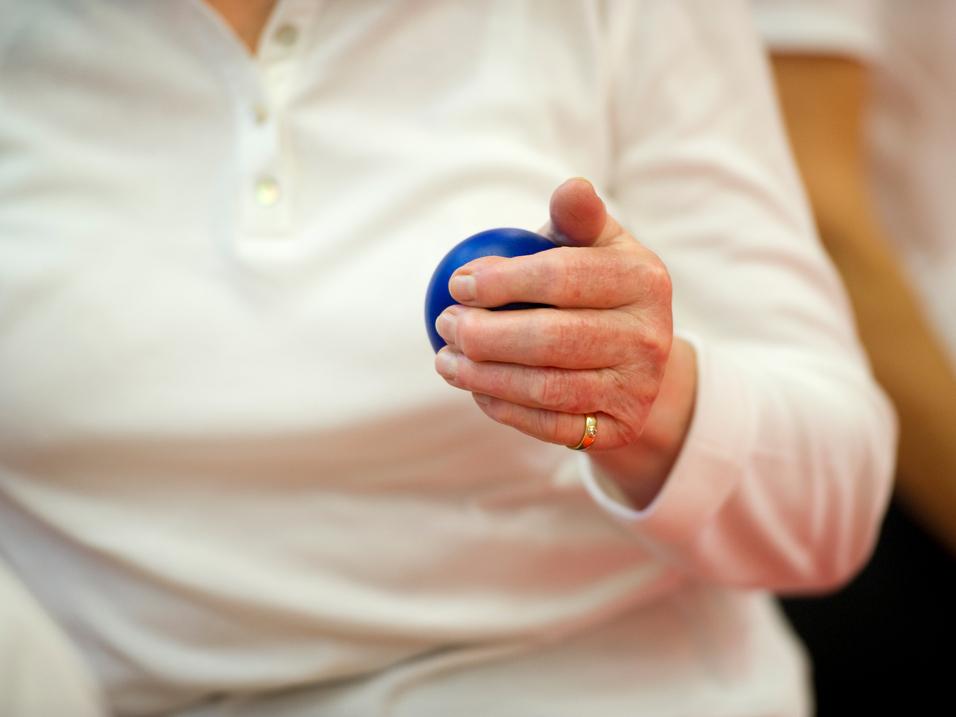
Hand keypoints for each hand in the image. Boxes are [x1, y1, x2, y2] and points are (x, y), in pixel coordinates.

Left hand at [433, 178, 675, 451]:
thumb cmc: (597, 286)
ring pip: (546, 387)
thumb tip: (571, 187)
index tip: (456, 284)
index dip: (502, 281)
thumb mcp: (594, 245)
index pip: (562, 277)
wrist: (635, 357)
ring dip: (484, 377)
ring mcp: (638, 388)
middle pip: (551, 338)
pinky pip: (552, 426)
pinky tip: (476, 391)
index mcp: (645, 279)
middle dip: (484, 334)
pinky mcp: (619, 429)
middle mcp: (651, 336)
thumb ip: (577, 218)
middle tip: (445, 325)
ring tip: (447, 361)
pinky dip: (505, 409)